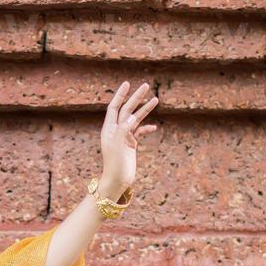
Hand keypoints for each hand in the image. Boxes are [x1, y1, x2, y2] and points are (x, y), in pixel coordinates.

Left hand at [100, 80, 156, 194]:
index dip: (120, 95)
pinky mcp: (131, 145)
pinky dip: (146, 128)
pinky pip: (140, 132)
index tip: (127, 84)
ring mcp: (124, 137)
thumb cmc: (115, 165)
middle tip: (146, 86)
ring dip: (145, 110)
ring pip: (136, 119)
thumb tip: (132, 116)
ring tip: (156, 99)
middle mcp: (116, 131)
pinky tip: (154, 127)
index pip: (114, 107)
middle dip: (136, 98)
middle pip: (127, 110)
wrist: (117, 182)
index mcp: (109, 129)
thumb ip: (124, 130)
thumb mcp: (118, 146)